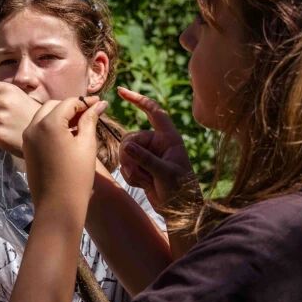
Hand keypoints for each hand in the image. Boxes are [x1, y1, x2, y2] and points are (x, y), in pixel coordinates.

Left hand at [22, 96, 107, 207]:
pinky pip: (38, 129)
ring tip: (80, 125)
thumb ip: (90, 120)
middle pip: (53, 106)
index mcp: (49, 123)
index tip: (99, 104)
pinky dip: (51, 127)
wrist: (58, 205)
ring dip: (60, 116)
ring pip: (43, 116)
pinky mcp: (26, 148)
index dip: (85, 102)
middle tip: (90, 114)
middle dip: (71, 107)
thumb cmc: (77, 176)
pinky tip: (67, 136)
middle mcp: (33, 127)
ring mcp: (27, 138)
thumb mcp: (86, 144)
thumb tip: (99, 103)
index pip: (68, 102)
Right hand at [117, 87, 198, 210]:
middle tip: (138, 173)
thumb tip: (127, 146)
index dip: (138, 100)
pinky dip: (131, 176)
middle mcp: (158, 143)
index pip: (153, 112)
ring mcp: (148, 155)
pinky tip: (143, 184)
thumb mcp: (165, 174)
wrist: (180, 210)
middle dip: (130, 157)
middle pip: (131, 138)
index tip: (121, 91)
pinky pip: (126, 165)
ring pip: (125, 152)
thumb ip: (146, 159)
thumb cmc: (181, 191)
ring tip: (145, 181)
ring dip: (131, 169)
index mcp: (169, 138)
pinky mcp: (142, 166)